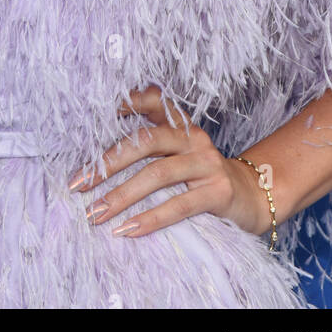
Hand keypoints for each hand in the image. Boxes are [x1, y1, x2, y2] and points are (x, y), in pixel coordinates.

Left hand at [67, 85, 270, 239]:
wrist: (252, 196)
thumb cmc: (202, 175)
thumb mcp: (180, 152)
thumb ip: (151, 142)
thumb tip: (99, 153)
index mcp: (181, 124)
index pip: (154, 101)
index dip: (128, 101)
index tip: (98, 111)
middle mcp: (194, 138)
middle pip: (146, 142)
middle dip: (108, 163)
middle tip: (79, 184)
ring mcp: (207, 164)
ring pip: (157, 174)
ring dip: (121, 196)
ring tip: (96, 214)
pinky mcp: (218, 192)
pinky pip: (178, 206)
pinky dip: (149, 219)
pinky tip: (126, 230)